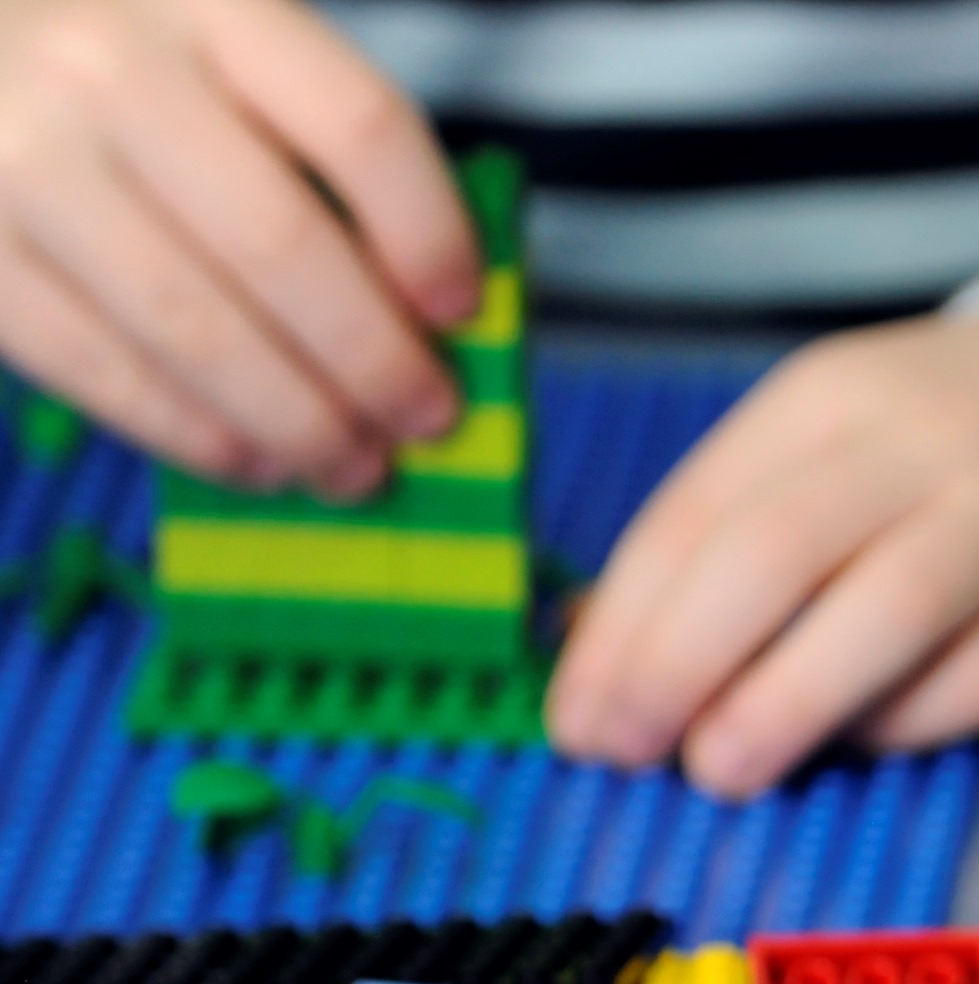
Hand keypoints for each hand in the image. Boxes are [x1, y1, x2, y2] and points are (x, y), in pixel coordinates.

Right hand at [0, 0, 476, 494]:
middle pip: (280, 243)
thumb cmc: (131, 63)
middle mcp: (111, 73)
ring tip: (352, 467)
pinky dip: (192, 433)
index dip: (430, 232)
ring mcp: (26, 159)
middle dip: (373, 359)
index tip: (461, 311)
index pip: (359, 126)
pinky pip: (96, 366)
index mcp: (211, 6)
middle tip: (427, 419)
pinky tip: (254, 461)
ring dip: (294, 419)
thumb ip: (320, 152)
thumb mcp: (230, 52)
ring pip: (193, 326)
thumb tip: (426, 316)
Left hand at [548, 301, 978, 798]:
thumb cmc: (976, 434)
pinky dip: (903, 723)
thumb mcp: (850, 431)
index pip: (697, 516)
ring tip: (719, 770)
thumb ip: (744, 520)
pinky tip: (857, 744)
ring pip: (878, 615)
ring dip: (779, 706)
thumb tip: (609, 649)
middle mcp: (921, 447)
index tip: (579, 718)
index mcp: (833, 398)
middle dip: (674, 668)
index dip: (622, 629)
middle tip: (626, 751)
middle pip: (771, 558)